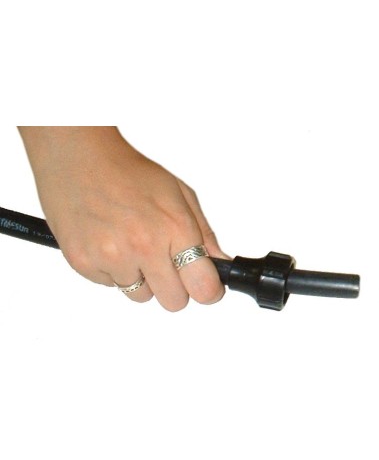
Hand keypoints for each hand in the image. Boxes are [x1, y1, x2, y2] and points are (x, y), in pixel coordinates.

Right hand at [19, 127, 227, 310]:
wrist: (77, 157)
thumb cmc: (128, 172)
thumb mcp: (180, 194)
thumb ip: (204, 234)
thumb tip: (220, 263)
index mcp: (174, 228)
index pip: (203, 287)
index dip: (208, 290)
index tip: (207, 287)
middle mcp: (144, 246)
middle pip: (174, 302)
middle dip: (176, 287)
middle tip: (166, 263)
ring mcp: (111, 257)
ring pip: (141, 296)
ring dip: (142, 278)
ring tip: (132, 245)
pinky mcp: (83, 263)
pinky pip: (110, 286)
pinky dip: (112, 271)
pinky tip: (110, 241)